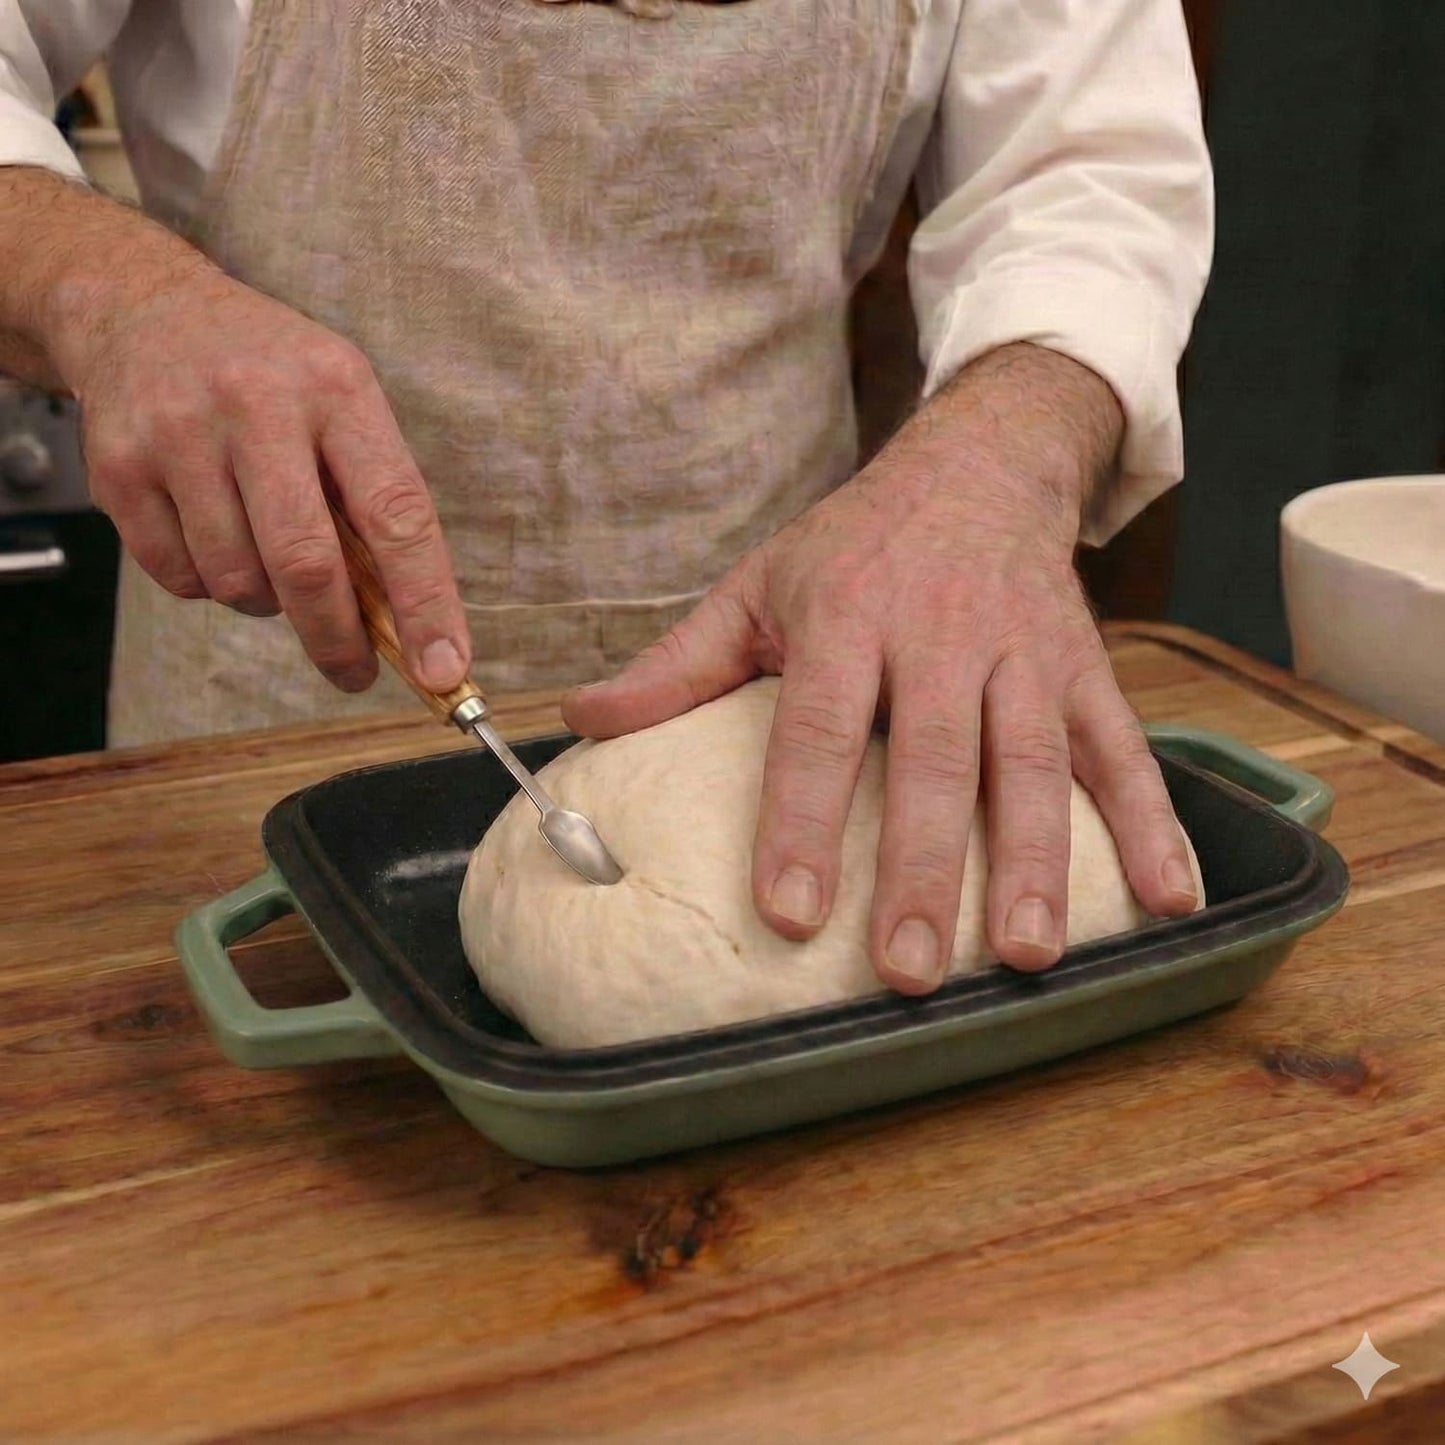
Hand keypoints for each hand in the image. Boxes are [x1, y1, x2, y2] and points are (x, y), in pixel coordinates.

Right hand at [57, 258, 469, 694]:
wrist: (142, 310)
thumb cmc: (272, 378)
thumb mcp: (343, 406)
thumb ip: (376, 502)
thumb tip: (407, 624)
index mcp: (338, 389)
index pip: (397, 514)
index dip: (425, 603)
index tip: (444, 669)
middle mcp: (258, 404)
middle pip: (306, 564)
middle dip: (337, 638)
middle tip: (355, 672)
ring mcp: (179, 433)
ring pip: (238, 581)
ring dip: (267, 601)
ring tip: (267, 556)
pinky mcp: (118, 467)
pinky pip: (180, 578)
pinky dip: (208, 585)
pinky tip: (214, 537)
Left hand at [563, 344, 1198, 991]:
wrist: (978, 466)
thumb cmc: (853, 545)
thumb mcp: (758, 587)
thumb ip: (679, 662)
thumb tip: (583, 721)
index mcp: (845, 617)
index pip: (819, 728)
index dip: (802, 819)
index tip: (787, 912)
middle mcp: (942, 636)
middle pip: (934, 760)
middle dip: (922, 868)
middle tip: (906, 972)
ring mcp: (1024, 653)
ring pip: (1035, 763)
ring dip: (1038, 862)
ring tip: (1025, 953)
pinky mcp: (1085, 670)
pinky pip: (1124, 749)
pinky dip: (1155, 824)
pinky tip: (1171, 900)